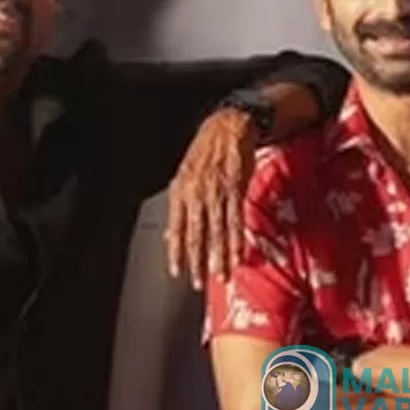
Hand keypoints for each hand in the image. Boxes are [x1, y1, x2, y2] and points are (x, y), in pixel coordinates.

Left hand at [165, 107, 254, 289]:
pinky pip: (235, 221)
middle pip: (196, 235)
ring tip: (221, 275)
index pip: (176, 229)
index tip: (177, 272)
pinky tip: (237, 255)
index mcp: (180, 192)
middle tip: (198, 283)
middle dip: (197, 261)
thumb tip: (171, 236)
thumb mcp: (184, 177)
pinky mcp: (236, 190)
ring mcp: (216, 193)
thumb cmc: (206, 152)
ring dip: (219, 257)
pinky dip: (236, 241)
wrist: (228, 127)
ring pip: (217, 232)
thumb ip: (179, 208)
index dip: (176, 252)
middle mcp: (196, 194)